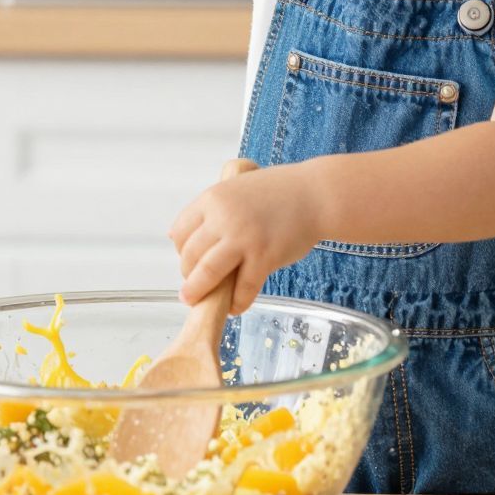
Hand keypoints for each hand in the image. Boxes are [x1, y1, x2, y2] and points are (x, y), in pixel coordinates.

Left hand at [169, 166, 321, 313]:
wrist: (316, 195)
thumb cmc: (280, 191)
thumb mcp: (238, 186)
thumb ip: (214, 207)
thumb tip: (178, 235)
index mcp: (214, 198)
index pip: (180, 231)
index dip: (181, 250)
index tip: (188, 260)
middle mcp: (224, 218)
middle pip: (190, 255)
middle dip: (189, 274)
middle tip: (194, 285)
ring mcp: (244, 239)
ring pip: (207, 274)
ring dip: (198, 292)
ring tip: (195, 302)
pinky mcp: (264, 258)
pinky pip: (242, 288)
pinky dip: (236, 303)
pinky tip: (235, 307)